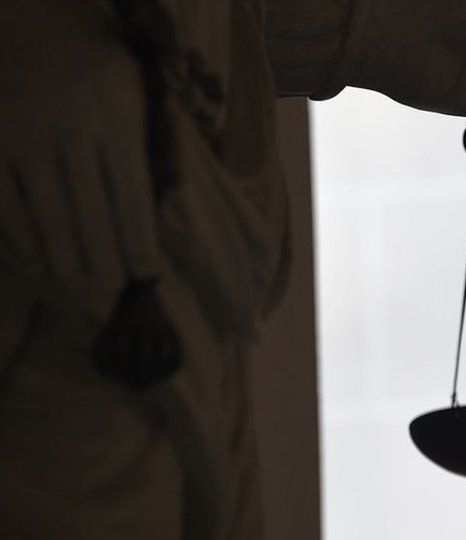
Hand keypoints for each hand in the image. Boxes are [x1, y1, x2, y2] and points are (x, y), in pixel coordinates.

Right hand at [0, 1, 178, 387]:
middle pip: (92, 214)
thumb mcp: (136, 94)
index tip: (149, 274)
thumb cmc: (99, 64)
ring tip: (80, 285)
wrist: (32, 19)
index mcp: (117, 122)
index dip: (140, 242)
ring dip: (66, 257)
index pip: (132, 198)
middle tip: (113, 289)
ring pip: (48, 215)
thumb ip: (143, 146)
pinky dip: (21, 238)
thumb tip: (154, 213)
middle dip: (105, 259)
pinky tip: (37, 263)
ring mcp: (26, 138)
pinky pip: (5, 202)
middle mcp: (71, 132)